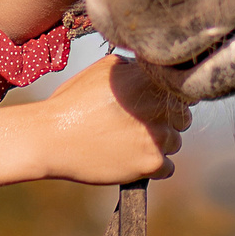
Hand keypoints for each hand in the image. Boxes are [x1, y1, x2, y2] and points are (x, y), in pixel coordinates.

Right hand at [0, 55, 190, 193]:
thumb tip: (154, 72)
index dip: (169, 97)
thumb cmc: (72, 103)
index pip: (181, 88)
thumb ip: (133, 69)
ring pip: (175, 142)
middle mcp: (157, 105)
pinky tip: (131, 158)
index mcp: (147, 80)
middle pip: (183, 116)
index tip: (156, 104)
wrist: (51, 139)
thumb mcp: (102, 71)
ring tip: (129, 142)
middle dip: (166, 121)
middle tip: (139, 125)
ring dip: (159, 143)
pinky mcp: (152, 163)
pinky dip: (153, 166)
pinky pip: (168, 166)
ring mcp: (157, 135)